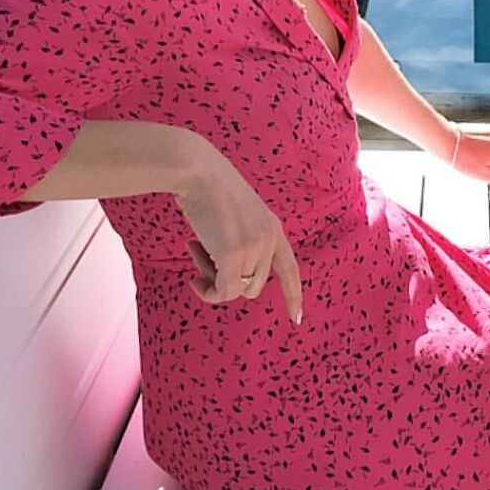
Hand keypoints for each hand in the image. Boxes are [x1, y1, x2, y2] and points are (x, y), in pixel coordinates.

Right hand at [174, 143, 302, 322]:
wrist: (197, 171)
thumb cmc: (207, 190)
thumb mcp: (235, 217)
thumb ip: (240, 243)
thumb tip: (228, 281)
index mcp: (272, 228)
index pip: (290, 269)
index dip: (293, 295)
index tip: (296, 318)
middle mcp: (269, 240)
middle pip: (254, 286)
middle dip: (227, 279)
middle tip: (202, 256)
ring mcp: (253, 248)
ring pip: (236, 290)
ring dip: (213, 281)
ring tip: (196, 252)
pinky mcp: (233, 255)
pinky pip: (222, 292)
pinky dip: (207, 292)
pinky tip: (193, 279)